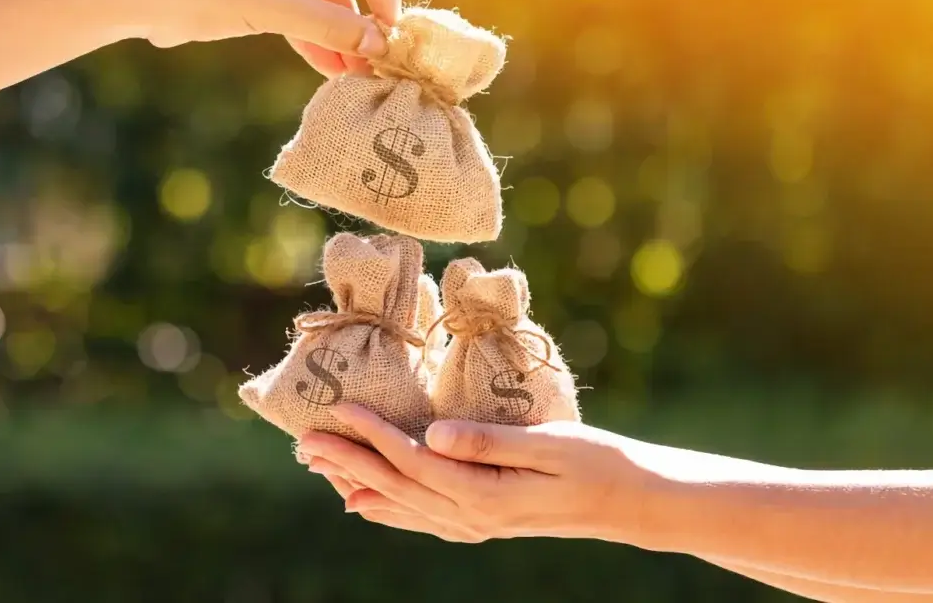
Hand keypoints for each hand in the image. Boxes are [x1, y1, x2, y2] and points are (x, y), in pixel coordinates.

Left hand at [133, 0, 401, 76]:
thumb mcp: (270, 7)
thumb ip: (328, 26)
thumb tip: (379, 46)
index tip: (391, 25)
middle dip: (364, 8)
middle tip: (384, 47)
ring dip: (340, 30)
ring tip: (360, 72)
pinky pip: (301, 6)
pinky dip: (315, 35)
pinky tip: (334, 68)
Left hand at [295, 405, 654, 543]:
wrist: (629, 502)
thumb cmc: (596, 462)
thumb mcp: (548, 444)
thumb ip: (488, 441)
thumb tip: (432, 434)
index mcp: (484, 495)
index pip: (412, 459)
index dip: (372, 434)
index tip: (339, 408)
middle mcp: (471, 517)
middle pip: (394, 485)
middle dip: (347, 461)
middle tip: (304, 441)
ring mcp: (474, 525)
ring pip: (400, 504)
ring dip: (357, 483)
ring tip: (319, 466)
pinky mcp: (481, 521)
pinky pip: (420, 517)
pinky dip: (385, 507)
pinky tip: (363, 501)